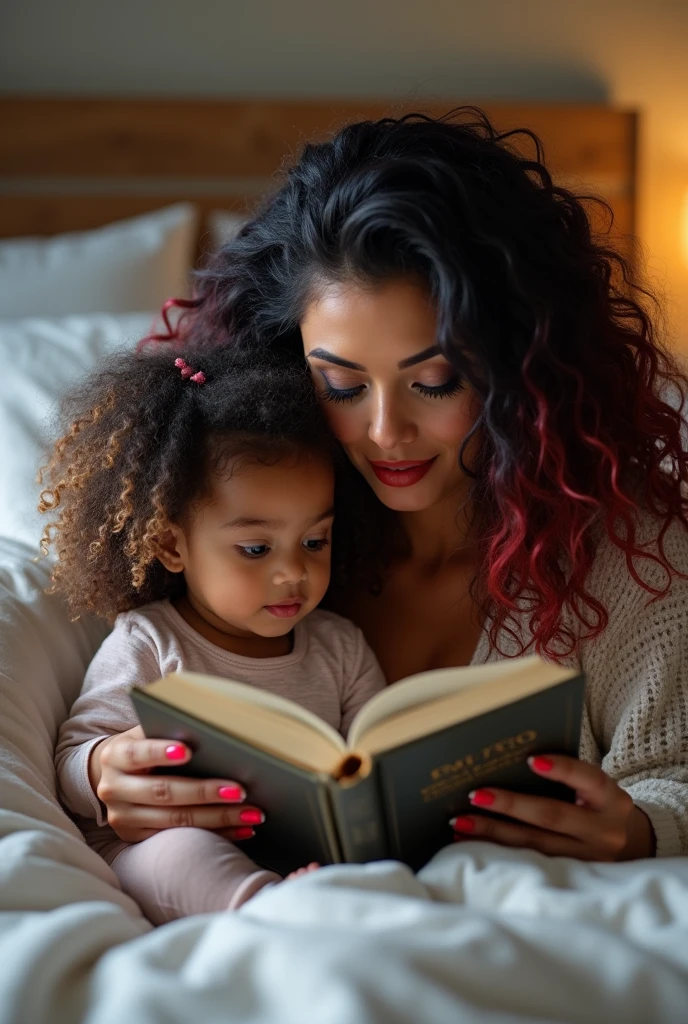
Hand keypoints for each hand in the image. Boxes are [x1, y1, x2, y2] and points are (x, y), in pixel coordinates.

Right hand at [90, 726, 264, 842]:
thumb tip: (213, 729)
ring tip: (251, 814)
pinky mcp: (135, 839)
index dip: (160, 752)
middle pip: (163, 792)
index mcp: (116, 756)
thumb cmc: (142, 747)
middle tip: (240, 790)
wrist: (109, 775)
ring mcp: (123, 818)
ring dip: (218, 818)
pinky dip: (213, 834)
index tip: (189, 751)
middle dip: (204, 792)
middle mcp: (114, 789)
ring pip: (175, 820)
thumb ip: (169, 730)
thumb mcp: (145, 733)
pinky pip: (179, 839)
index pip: (138, 753)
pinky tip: (240, 830)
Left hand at [450, 754, 655, 860]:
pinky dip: (497, 851)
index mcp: (612, 800)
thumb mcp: (596, 790)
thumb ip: (568, 778)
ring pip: (535, 845)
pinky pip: (528, 863)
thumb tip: (511, 762)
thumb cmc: (598, 807)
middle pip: (553, 816)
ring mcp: (588, 860)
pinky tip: (470, 842)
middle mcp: (604, 832)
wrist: (632, 848)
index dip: (562, 769)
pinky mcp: (570, 877)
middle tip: (476, 795)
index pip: (589, 779)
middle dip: (511, 806)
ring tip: (461, 822)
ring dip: (494, 832)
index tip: (532, 760)